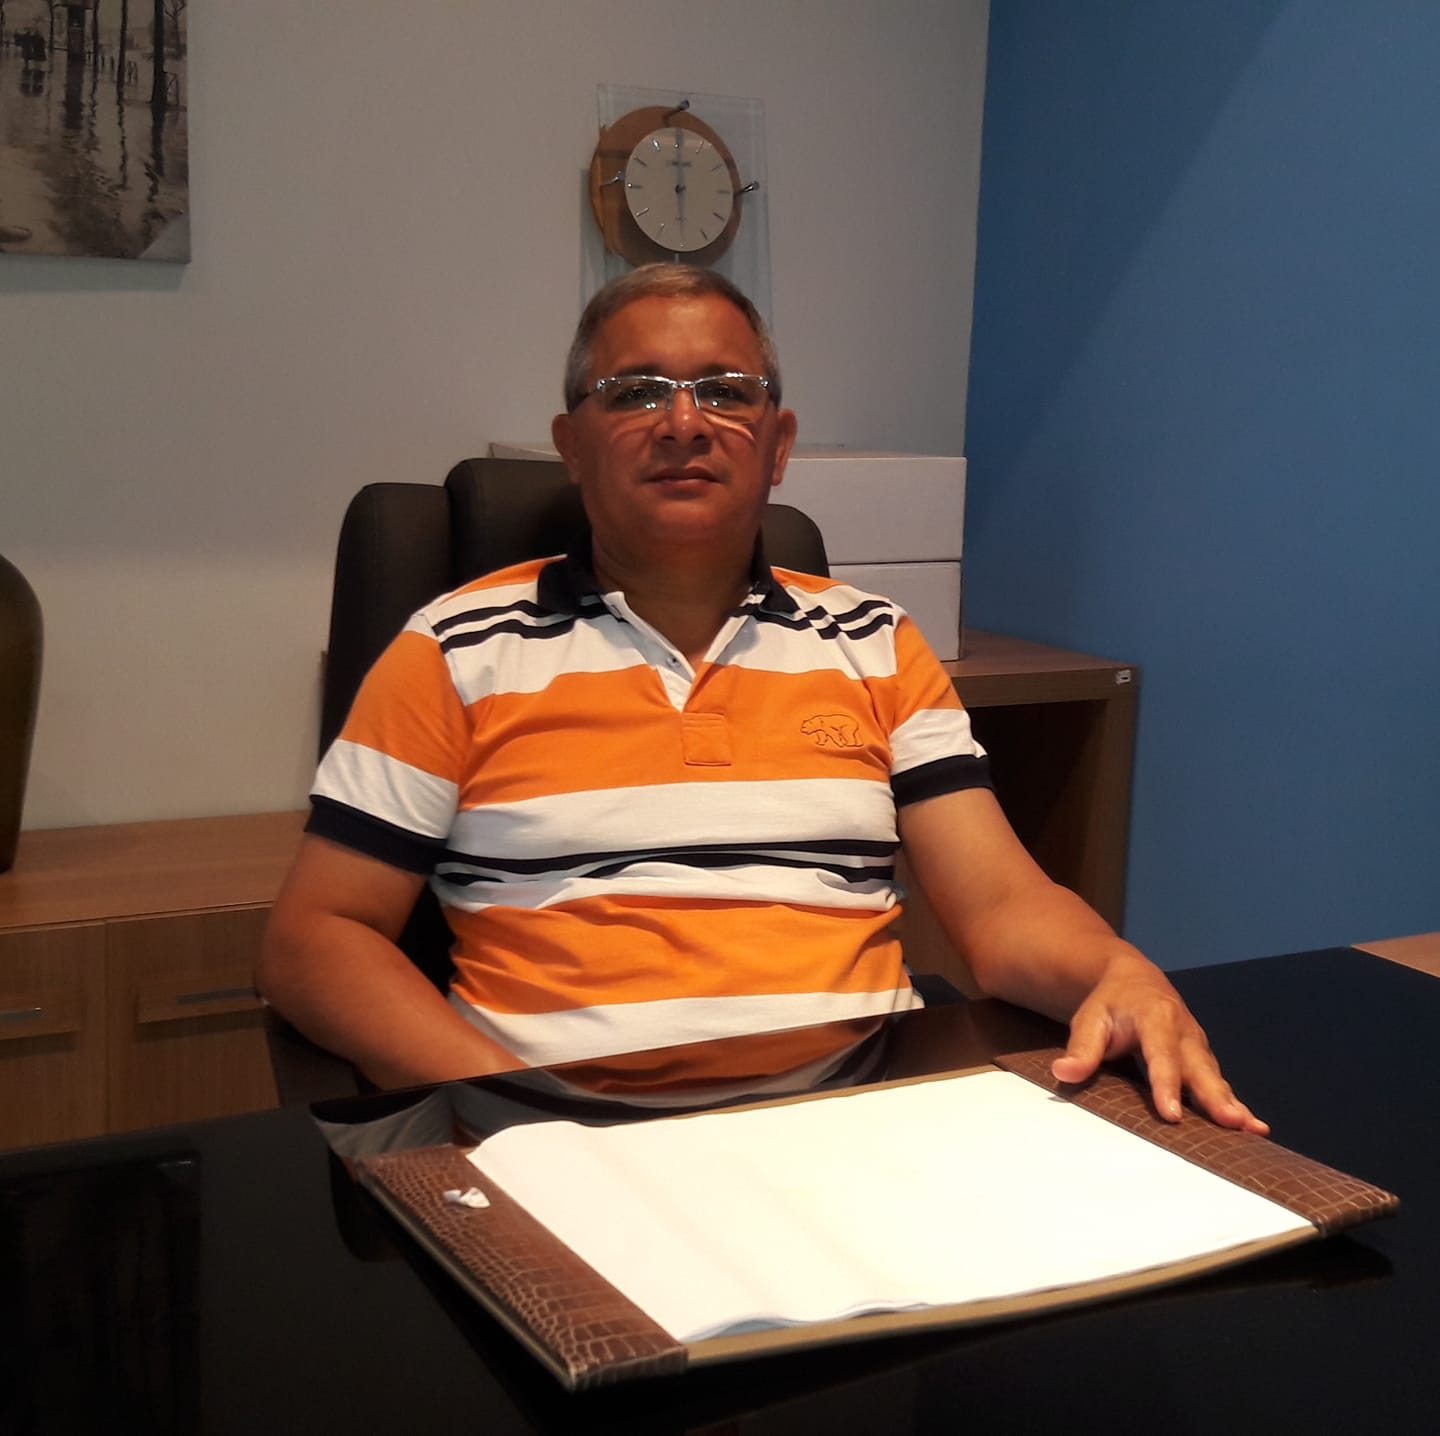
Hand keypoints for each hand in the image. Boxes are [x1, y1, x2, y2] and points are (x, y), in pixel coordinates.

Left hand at [1050, 954, 1269, 1133]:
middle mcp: (1185, 1031)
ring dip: (1232, 1103)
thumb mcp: (1090, 1019)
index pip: (1160, 1054)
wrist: (1135, 980)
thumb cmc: (1111, 1003)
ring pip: (1215, 1077)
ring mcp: (1197, 1045)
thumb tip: (1063, 1073)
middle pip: (1199, 1067)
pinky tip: (1254, 1127)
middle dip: (1216, 1096)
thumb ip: (1082, 1048)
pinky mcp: (1203, 1059)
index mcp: (1156, 1017)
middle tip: (1231, 1122)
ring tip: (1250, 1129)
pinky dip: (1236, 1104)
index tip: (1170, 1114)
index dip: (1166, 1084)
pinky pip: (1219, 1084)